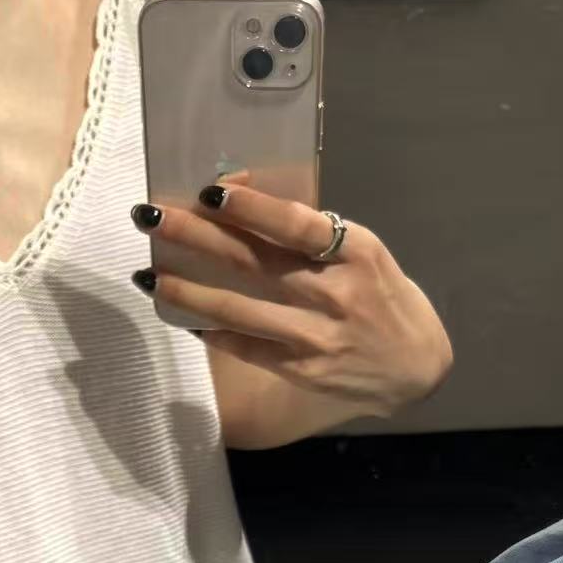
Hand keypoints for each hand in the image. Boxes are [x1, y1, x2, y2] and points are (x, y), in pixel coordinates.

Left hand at [131, 174, 452, 419]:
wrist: (416, 367)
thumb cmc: (383, 296)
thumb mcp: (364, 254)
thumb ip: (313, 235)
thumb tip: (243, 204)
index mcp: (355, 252)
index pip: (295, 224)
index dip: (250, 208)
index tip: (208, 192)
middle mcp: (334, 293)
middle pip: (253, 262)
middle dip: (195, 238)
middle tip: (149, 218)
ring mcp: (316, 335)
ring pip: (239, 310)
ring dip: (187, 291)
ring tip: (147, 276)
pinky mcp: (302, 369)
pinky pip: (246, 346)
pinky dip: (211, 331)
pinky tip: (181, 319)